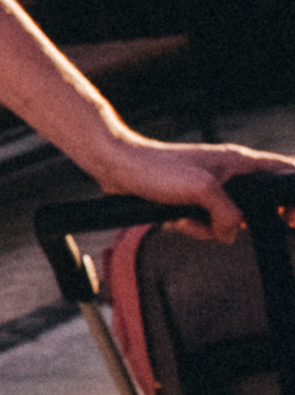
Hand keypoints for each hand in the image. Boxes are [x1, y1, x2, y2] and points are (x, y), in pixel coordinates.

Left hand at [89, 137, 294, 242]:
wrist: (117, 169)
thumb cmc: (157, 168)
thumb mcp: (201, 189)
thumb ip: (228, 213)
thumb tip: (233, 233)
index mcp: (239, 162)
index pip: (283, 172)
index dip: (292, 196)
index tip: (289, 217)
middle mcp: (229, 175)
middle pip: (257, 207)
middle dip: (239, 222)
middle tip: (224, 223)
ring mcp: (211, 190)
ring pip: (229, 222)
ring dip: (208, 227)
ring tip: (187, 217)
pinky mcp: (193, 202)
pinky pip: (205, 225)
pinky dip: (192, 227)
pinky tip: (175, 219)